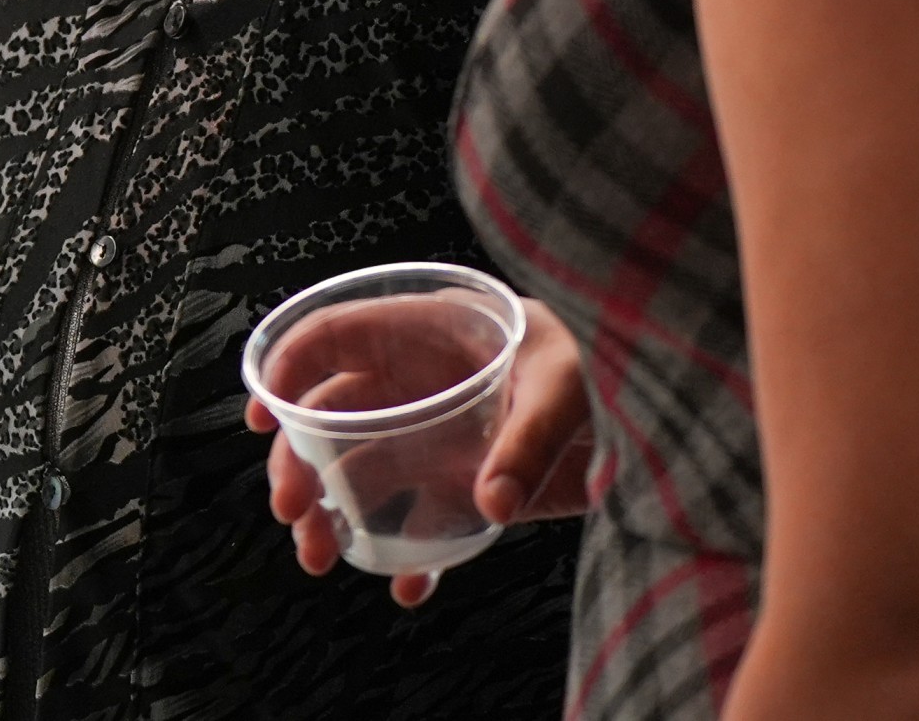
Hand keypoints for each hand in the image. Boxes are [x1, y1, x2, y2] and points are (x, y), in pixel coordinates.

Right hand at [250, 302, 591, 610]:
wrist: (656, 407)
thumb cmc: (609, 364)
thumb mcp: (571, 385)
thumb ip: (530, 438)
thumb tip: (489, 502)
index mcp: (430, 332)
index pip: (338, 337)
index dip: (289, 368)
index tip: (262, 417)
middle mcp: (422, 382)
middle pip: (334, 416)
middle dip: (301, 463)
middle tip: (293, 514)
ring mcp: (439, 435)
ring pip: (360, 472)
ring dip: (332, 515)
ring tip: (321, 558)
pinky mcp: (467, 482)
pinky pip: (418, 519)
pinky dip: (406, 555)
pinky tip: (408, 585)